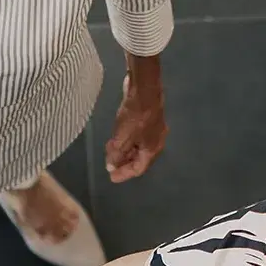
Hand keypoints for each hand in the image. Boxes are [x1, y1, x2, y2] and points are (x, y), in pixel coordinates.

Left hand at [104, 67, 166, 182]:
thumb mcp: (122, 139)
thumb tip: (111, 166)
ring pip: (138, 146)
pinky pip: (137, 136)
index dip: (124, 174)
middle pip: (139, 158)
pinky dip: (127, 140)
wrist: (144, 89)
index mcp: (152, 150)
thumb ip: (116, 154)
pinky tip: (117, 138)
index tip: (111, 177)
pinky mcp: (148, 119)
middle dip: (124, 163)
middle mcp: (156, 142)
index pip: (138, 169)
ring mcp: (153, 130)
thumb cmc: (135, 116)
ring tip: (110, 152)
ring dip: (124, 151)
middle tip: (109, 165)